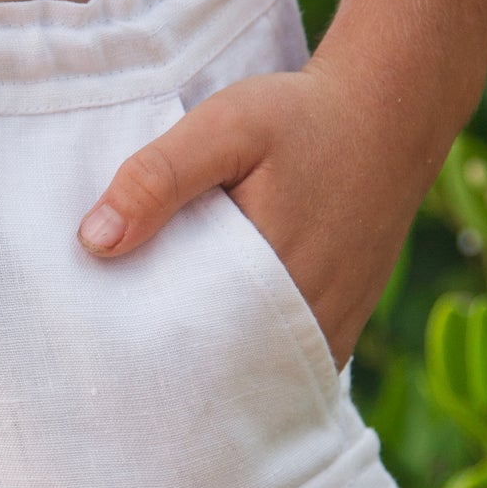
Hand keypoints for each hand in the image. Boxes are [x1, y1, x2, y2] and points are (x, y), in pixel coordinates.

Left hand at [75, 60, 426, 371]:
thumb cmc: (303, 119)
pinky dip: (247, 360)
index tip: (101, 352)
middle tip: (118, 364)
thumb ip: (159, 179)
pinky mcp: (339, 326)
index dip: (143, 356)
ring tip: (157, 361)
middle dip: (171, 372)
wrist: (392, 112)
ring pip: (252, 375)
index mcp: (269, 285)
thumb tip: (94, 242)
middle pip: (219, 374)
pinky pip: (282, 364)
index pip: (188, 352)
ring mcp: (327, 331)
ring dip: (210, 370)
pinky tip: (211, 344)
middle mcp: (304, 323)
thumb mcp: (225, 128)